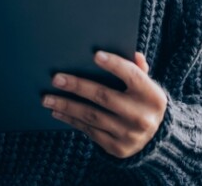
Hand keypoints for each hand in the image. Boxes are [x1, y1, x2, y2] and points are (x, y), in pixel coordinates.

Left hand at [42, 51, 166, 158]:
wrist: (155, 139)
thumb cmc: (144, 102)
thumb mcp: (148, 86)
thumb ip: (139, 70)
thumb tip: (133, 54)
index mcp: (152, 96)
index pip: (133, 76)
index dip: (114, 65)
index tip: (95, 55)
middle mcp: (142, 117)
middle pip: (104, 97)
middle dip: (78, 86)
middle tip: (56, 79)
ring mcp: (128, 134)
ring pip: (92, 116)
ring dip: (67, 105)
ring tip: (47, 98)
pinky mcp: (116, 148)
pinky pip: (89, 131)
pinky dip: (71, 120)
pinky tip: (57, 111)